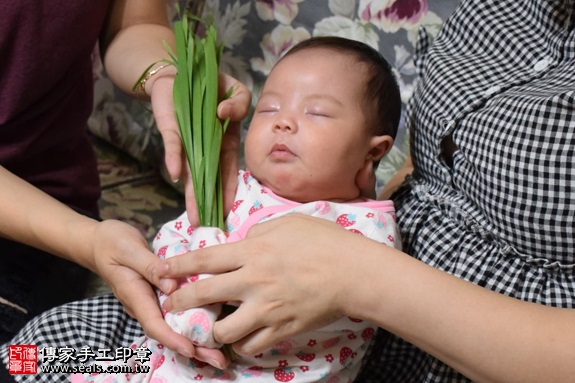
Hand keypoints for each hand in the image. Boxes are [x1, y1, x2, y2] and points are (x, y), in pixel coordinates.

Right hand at [89, 219, 227, 367]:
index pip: (154, 324)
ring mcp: (152, 301)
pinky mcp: (159, 295)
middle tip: (218, 360)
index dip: (172, 339)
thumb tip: (172, 287)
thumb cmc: (113, 243)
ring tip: (220, 352)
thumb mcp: (129, 250)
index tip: (191, 349)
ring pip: (174, 325)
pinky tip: (212, 327)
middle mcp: (144, 304)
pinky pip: (176, 313)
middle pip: (168, 332)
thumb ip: (150, 267)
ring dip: (196, 339)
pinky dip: (193, 322)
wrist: (100, 242)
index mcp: (135, 295)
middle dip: (192, 348)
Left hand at [150, 72, 250, 225]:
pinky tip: (174, 175)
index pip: (228, 170)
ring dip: (190, 192)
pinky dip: (174, 157)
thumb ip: (239, 102)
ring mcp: (187, 140)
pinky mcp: (171, 128)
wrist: (179, 70)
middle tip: (206, 225)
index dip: (228, 189)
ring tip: (193, 217)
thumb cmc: (210, 82)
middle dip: (207, 202)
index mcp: (224, 141)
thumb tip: (225, 113)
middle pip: (207, 178)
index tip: (228, 210)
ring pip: (189, 171)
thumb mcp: (235, 90)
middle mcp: (205, 146)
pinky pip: (173, 145)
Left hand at [155, 214, 375, 354]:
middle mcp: (253, 282)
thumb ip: (259, 233)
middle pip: (204, 295)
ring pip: (223, 330)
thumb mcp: (288, 223)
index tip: (160, 270)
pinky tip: (243, 335)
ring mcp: (266, 309)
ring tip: (214, 325)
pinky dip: (241, 343)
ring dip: (213, 328)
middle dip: (180, 302)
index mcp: (253, 252)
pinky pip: (250, 345)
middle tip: (171, 305)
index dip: (178, 264)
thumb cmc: (323, 241)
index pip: (205, 259)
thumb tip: (244, 243)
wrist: (353, 273)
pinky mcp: (281, 329)